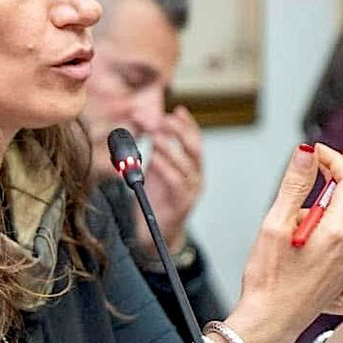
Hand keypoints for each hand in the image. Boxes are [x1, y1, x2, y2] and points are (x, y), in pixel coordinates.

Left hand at [133, 105, 202, 254]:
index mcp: (192, 166)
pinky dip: (165, 168)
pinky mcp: (182, 204)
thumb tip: (146, 123)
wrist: (156, 233)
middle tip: (163, 119)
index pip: (195, 140)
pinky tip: (153, 159)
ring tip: (155, 136)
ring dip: (170, 147)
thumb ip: (155, 150)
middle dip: (180, 131)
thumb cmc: (156, 199)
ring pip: (186, 164)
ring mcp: (191, 191)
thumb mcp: (156, 170)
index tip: (176, 110)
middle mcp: (196, 177)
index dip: (188, 124)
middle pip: (194, 148)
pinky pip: (176, 182)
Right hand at [220, 142, 342, 342]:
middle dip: (326, 181)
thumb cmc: (269, 279)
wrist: (272, 320)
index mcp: (337, 232)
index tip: (315, 151)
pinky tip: (303, 238)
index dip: (333, 158)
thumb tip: (307, 152)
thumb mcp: (275, 224)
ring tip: (293, 221)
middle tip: (303, 176)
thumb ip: (294, 184)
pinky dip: (327, 224)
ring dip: (325, 205)